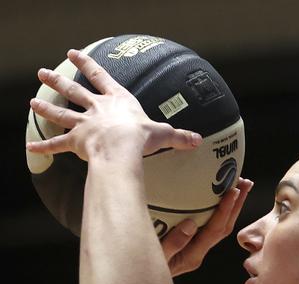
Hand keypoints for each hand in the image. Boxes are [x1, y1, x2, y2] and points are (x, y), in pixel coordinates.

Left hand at [26, 48, 201, 160]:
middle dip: (58, 80)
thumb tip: (198, 140)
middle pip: (73, 90)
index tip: (74, 53)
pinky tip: (31, 147)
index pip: (99, 76)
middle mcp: (96, 109)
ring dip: (46, 106)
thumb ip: (178, 137)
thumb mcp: (163, 135)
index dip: (86, 64)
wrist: (122, 148)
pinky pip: (57, 145)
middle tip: (44, 71)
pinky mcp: (76, 142)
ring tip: (33, 101)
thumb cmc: (141, 139)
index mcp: (116, 101)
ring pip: (60, 113)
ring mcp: (84, 124)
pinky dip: (44, 147)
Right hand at [161, 179, 254, 276]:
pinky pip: (208, 225)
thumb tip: (191, 224)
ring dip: (231, 206)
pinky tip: (216, 196)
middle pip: (224, 227)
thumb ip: (173, 243)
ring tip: (239, 184)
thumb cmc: (142, 271)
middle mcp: (198, 252)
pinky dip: (216, 209)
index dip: (226, 209)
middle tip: (247, 182)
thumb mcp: (155, 257)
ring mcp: (194, 248)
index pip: (215, 230)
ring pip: (219, 226)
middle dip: (237, 205)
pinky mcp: (188, 244)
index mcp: (193, 256)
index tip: (234, 191)